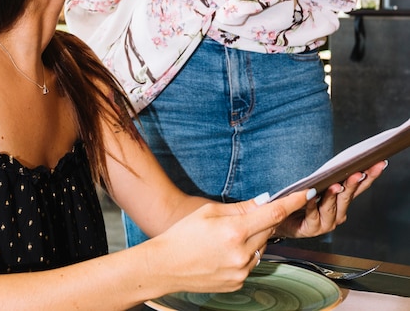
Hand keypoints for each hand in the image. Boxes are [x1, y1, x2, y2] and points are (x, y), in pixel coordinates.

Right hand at [144, 189, 316, 295]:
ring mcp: (242, 271)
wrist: (166, 266)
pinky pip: (251, 262)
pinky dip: (245, 252)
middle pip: (269, 230)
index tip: (308, 192)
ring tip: (228, 235)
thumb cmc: (183, 234)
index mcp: (234, 231)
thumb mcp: (209, 212)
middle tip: (251, 213)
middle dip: (265, 219)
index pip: (273, 214)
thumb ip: (240, 208)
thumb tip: (264, 201)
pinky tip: (224, 250)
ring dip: (254, 237)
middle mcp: (242, 253)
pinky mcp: (239, 282)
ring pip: (261, 247)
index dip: (293, 202)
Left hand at [275, 160, 387, 238]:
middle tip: (358, 173)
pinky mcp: (311, 228)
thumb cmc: (301, 201)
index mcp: (342, 202)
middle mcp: (337, 214)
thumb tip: (341, 164)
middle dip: (353, 184)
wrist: (283, 219)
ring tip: (336, 185)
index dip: (369, 176)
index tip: (378, 165)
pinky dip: (312, 204)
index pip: (359, 187)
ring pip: (331, 207)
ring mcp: (326, 223)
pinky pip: (312, 214)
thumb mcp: (318, 186)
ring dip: (333, 195)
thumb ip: (329, 178)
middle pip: (347, 197)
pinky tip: (311, 196)